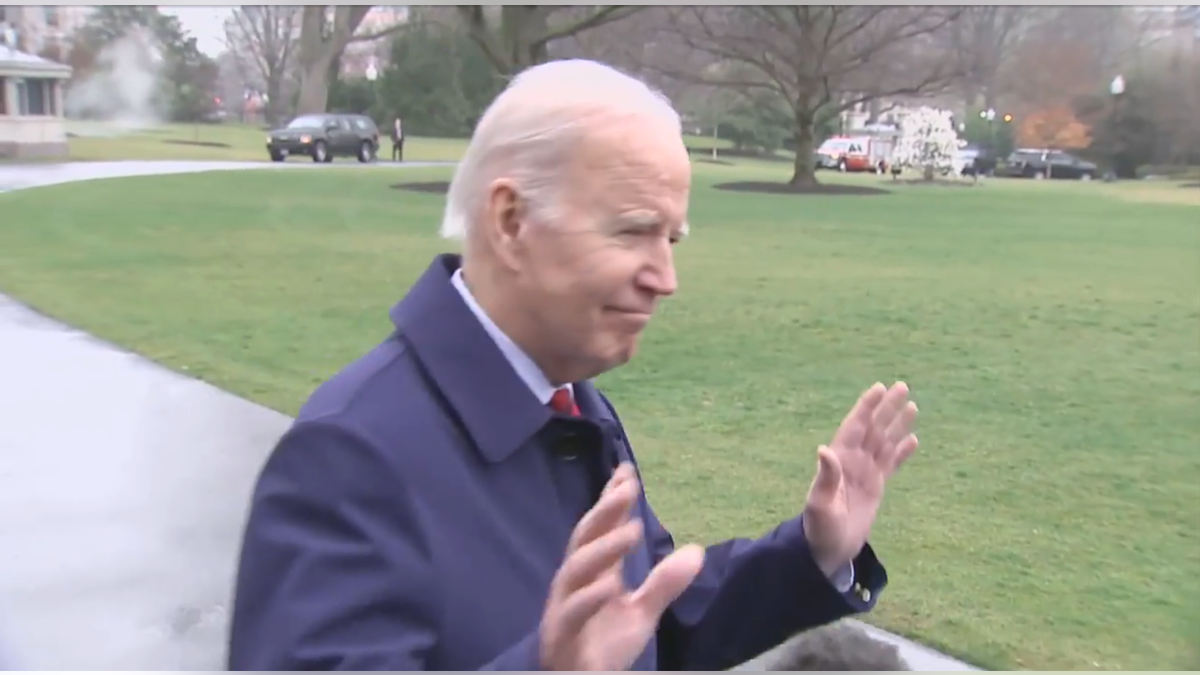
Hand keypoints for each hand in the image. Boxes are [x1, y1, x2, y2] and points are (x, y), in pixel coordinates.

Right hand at [540, 463, 704, 670]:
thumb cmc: (602, 643)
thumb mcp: (642, 613)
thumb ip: (664, 584)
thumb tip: (696, 551)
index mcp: (594, 572)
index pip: (601, 527)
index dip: (612, 499)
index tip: (627, 471)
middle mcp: (576, 581)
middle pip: (587, 537)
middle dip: (606, 510)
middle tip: (628, 486)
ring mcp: (565, 605)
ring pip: (577, 569)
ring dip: (604, 547)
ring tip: (632, 530)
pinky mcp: (561, 634)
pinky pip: (572, 613)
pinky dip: (589, 598)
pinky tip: (610, 585)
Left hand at [803, 382, 918, 574]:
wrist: (828, 549)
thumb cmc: (820, 528)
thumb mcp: (821, 504)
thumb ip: (826, 477)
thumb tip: (824, 449)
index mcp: (840, 460)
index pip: (855, 426)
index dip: (866, 407)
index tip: (879, 388)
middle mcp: (853, 461)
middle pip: (874, 428)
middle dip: (887, 408)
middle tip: (903, 386)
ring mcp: (865, 473)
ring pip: (885, 442)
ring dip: (897, 425)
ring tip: (913, 406)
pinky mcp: (876, 487)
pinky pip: (892, 464)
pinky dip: (902, 452)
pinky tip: (914, 440)